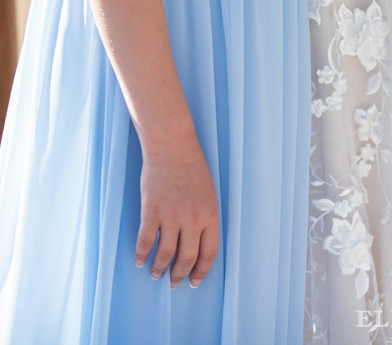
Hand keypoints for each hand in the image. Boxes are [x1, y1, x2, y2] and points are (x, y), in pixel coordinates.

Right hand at [135, 138, 219, 288]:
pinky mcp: (151, 211)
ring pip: (165, 254)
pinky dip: (142, 254)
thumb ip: (205, 220)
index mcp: (211, 216)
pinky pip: (145, 241)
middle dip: (179, 275)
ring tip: (155, 274)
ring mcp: (171, 216)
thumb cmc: (193, 170)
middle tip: (173, 283)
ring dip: (159, 268)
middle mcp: (193, 220)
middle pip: (186, 258)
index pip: (209, 253)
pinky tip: (140, 261)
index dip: (201, 271)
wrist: (173, 148)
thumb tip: (197, 244)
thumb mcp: (209, 196)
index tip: (194, 281)